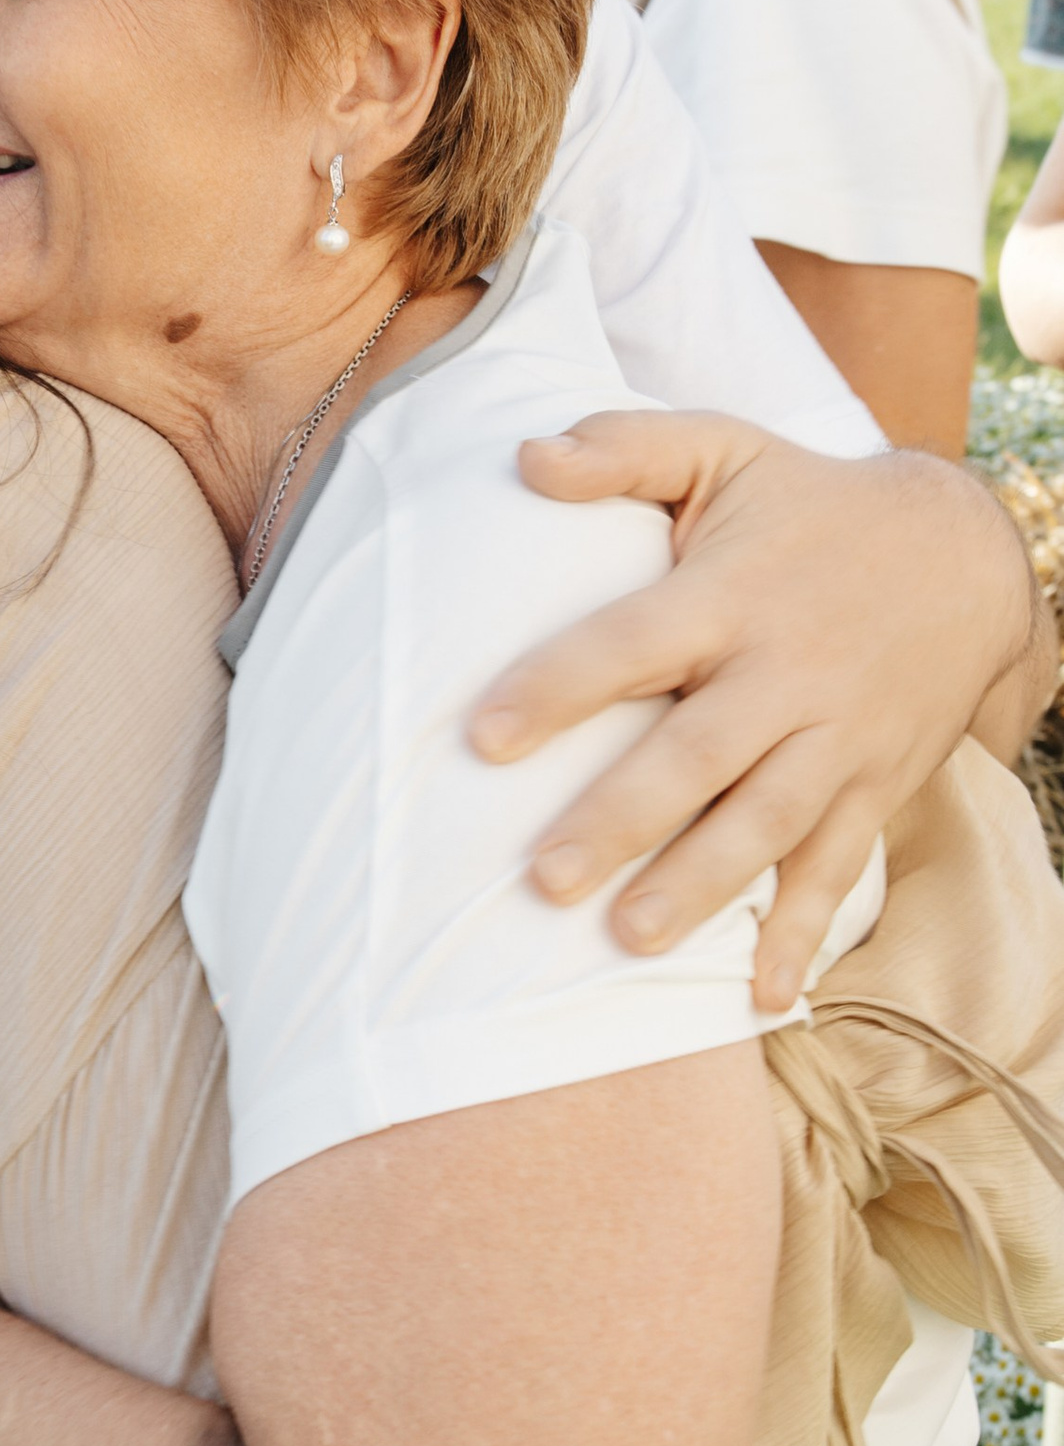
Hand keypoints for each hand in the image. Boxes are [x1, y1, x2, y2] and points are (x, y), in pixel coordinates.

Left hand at [474, 413, 1048, 1008]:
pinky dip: (804, 933)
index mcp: (730, 595)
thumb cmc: (807, 504)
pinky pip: (837, 865)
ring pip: (766, 821)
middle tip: (545, 879)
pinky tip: (764, 998)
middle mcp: (785, 674)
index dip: (560, 686)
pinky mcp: (874, 785)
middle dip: (624, 820)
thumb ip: (623, 447)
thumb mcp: (722, 449)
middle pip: (698, 754)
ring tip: (631, 942)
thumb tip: (524, 456)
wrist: (962, 553)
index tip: (483, 736)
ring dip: (701, 886)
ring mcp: (836, 738)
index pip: (631, 642)